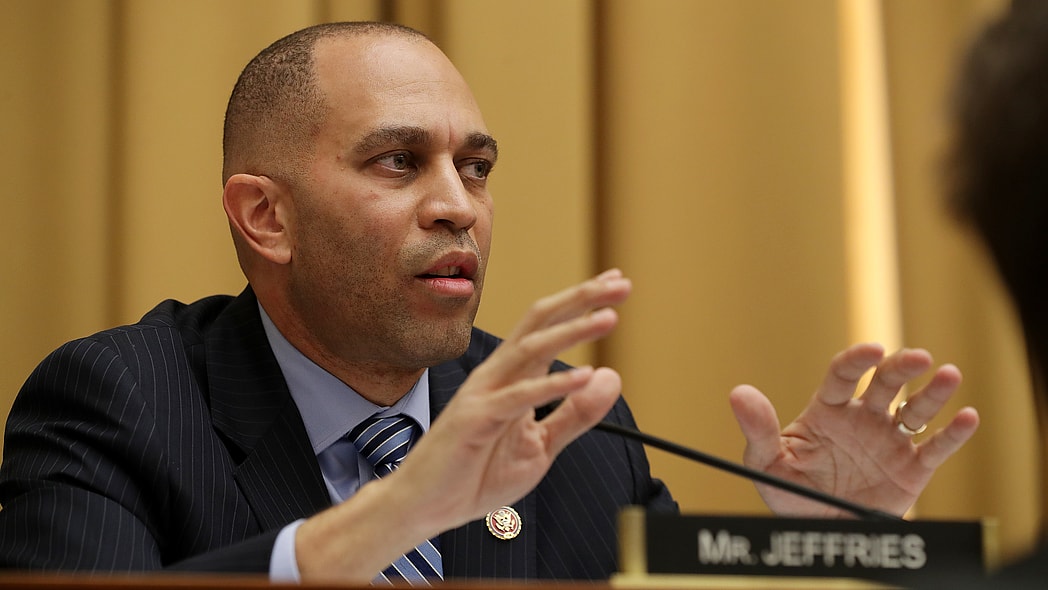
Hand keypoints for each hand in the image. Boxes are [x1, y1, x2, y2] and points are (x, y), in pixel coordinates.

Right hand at [297, 269, 629, 579]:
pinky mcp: (475, 420)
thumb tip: (611, 377)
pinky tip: (585, 376)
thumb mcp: (540, 446)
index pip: (548, 327)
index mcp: (512, 376)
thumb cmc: (475, 473)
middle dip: (580, 300)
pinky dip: (553, 385)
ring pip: (530, 349)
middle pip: (540, 323)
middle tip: (620, 283)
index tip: (616, 282)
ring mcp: (483, 394)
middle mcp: (496, 375)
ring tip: (608, 318)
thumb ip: (575, 414)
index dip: (581, 303)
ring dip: (571, 331)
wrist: (425, 505)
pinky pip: (519, 397)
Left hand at [728, 343, 979, 516]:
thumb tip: (739, 393)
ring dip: (933, 391)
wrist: (820, 531)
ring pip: (915, 408)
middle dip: (901, 366)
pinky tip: (967, 417)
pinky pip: (936, 447)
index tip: (872, 350)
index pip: (844, 375)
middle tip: (919, 358)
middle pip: (885, 382)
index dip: (858, 359)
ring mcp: (890, 440)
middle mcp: (863, 418)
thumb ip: (757, 429)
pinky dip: (954, 433)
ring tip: (948, 375)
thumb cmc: (791, 492)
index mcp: (829, 410)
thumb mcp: (767, 464)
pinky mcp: (912, 468)